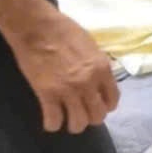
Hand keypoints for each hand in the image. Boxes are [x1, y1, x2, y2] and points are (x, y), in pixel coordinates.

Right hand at [4, 10, 118, 133]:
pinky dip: (52, 123)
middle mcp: (89, 82)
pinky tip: (51, 117)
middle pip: (97, 116)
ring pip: (78, 124)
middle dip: (90, 117)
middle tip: (82, 112)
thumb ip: (98, 66)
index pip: (112, 99)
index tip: (99, 105)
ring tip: (67, 116)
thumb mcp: (92, 46)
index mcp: (102, 68)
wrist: (39, 28)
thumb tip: (100, 81)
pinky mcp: (47, 94)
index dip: (106, 106)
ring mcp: (68, 90)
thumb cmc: (65, 31)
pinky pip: (53, 121)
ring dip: (73, 123)